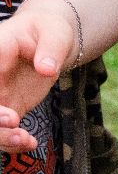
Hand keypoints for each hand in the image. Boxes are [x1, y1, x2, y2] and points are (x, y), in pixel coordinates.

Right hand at [0, 0, 77, 151]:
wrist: (49, 41)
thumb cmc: (49, 31)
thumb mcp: (56, 32)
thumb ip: (51, 48)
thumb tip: (47, 68)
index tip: (9, 115)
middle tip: (14, 122)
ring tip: (24, 139)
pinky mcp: (5, 109)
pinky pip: (1, 130)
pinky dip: (11, 141)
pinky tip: (29, 143)